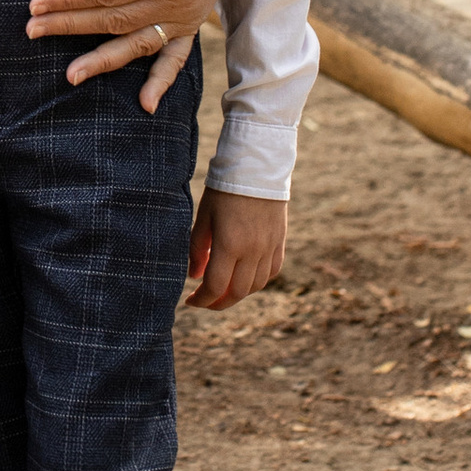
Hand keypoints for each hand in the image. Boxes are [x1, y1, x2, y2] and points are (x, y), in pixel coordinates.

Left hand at [24, 0, 267, 105]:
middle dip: (70, 26)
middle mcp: (176, 1)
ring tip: (71, 76)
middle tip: (32, 30)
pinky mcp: (192, 21)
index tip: (37, 4)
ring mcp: (185, 15)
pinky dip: (161, 81)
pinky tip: (145, 103)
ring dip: (103, 60)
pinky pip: (176, 58)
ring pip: (137, 43)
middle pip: (114, 19)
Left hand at [187, 191, 285, 307]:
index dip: (202, 300)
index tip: (190, 300)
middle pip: (237, 293)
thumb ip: (197, 248)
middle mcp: (252, 251)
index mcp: (229, 244)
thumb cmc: (224, 190)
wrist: (257, 167)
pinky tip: (244, 277)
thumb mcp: (204, 216)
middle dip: (218, 303)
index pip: (215, 286)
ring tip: (222, 289)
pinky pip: (271, 271)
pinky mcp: (280, 242)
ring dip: (237, 294)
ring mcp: (269, 247)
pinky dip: (257, 281)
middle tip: (205, 301)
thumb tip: (194, 276)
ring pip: (256, 285)